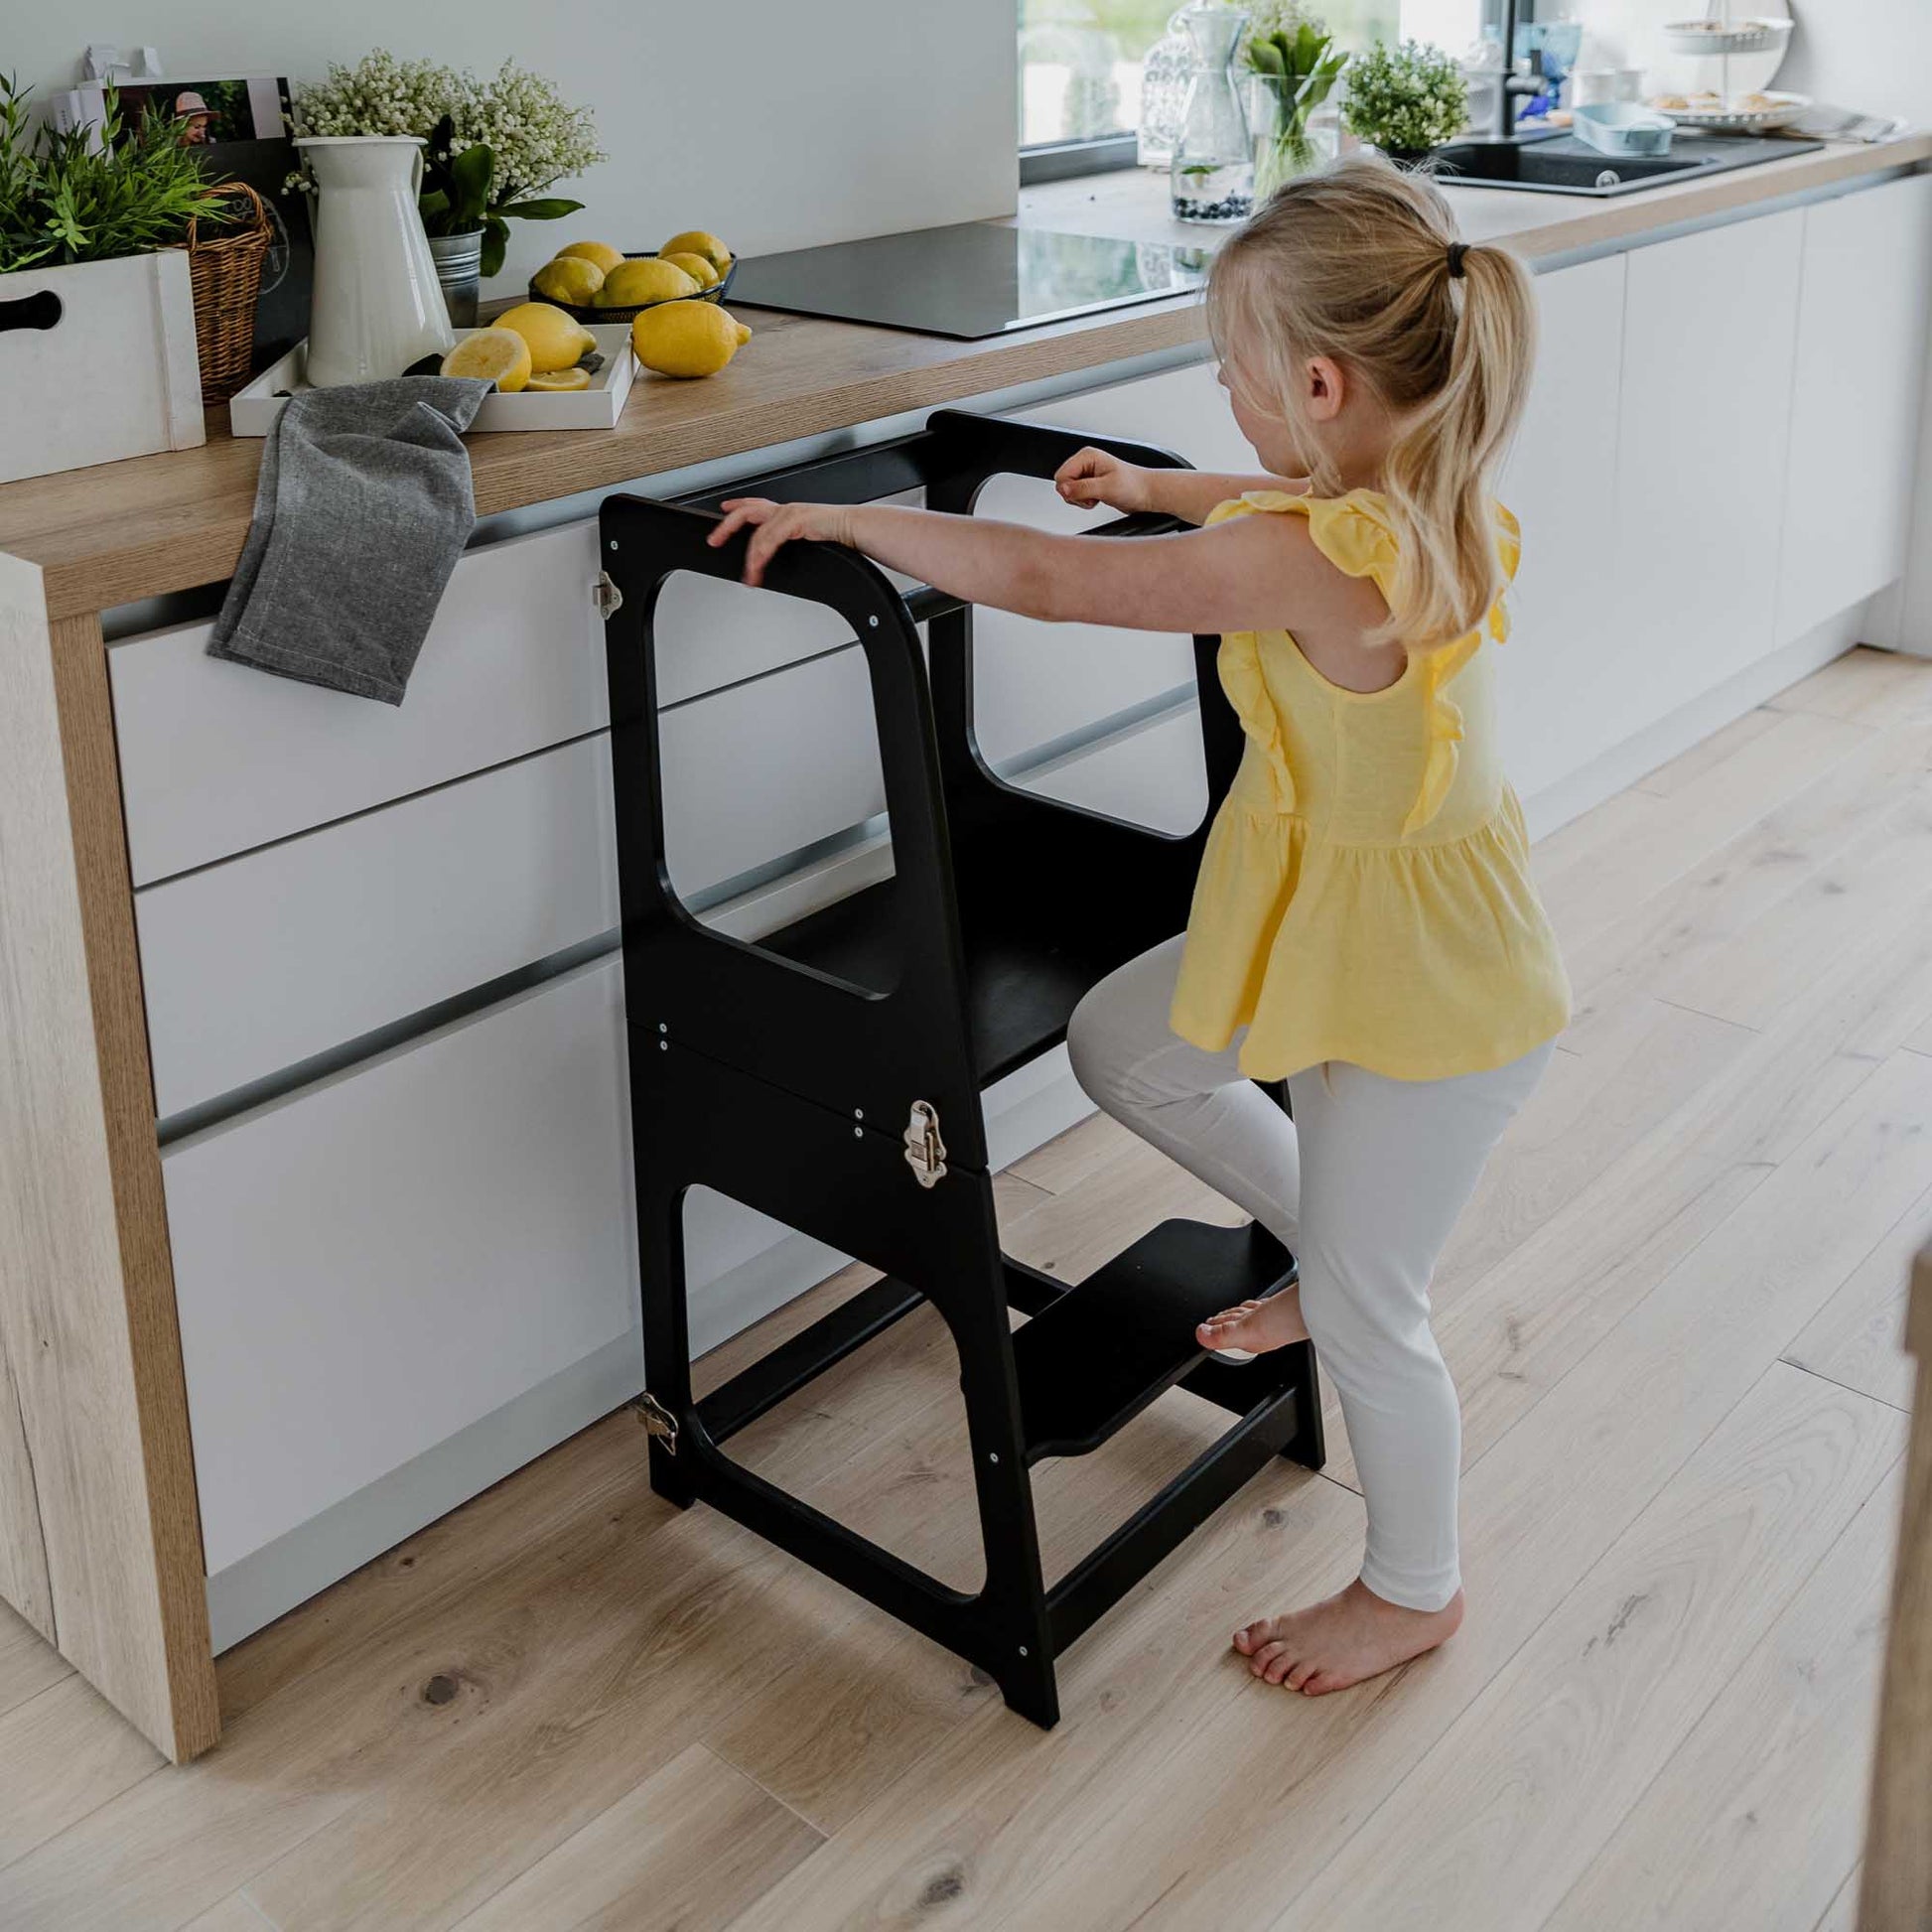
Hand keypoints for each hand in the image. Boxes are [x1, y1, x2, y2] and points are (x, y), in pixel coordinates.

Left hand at [707, 498, 855, 585]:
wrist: (855, 528)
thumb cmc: (836, 534)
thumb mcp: (806, 539)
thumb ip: (788, 543)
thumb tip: (772, 559)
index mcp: (786, 511)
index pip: (754, 505)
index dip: (736, 506)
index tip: (723, 509)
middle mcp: (784, 509)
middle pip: (746, 512)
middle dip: (726, 527)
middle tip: (714, 540)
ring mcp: (789, 513)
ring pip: (757, 533)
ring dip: (750, 557)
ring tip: (748, 576)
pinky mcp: (795, 520)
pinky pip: (770, 539)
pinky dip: (761, 555)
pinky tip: (758, 567)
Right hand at [1054, 447, 1154, 514]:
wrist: (1145, 493)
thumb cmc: (1133, 486)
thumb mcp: (1106, 487)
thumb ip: (1082, 488)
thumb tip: (1064, 489)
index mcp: (1087, 456)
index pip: (1062, 475)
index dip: (1070, 489)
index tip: (1086, 494)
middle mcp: (1085, 462)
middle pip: (1062, 483)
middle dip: (1075, 495)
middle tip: (1093, 496)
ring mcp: (1086, 473)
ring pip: (1067, 491)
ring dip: (1080, 499)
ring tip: (1097, 497)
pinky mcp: (1088, 483)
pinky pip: (1075, 496)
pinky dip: (1084, 502)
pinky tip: (1097, 498)